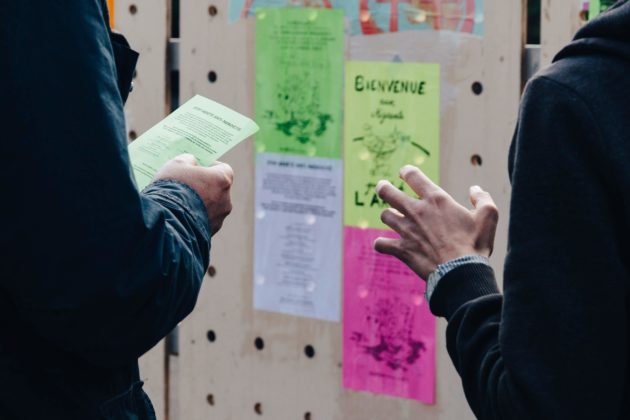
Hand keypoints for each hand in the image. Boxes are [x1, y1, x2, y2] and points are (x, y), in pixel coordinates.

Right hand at [153, 154, 233, 235]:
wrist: (165, 222)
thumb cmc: (172, 188)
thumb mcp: (176, 165)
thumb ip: (188, 160)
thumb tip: (192, 163)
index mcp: (222, 180)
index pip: (224, 169)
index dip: (211, 166)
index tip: (199, 167)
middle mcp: (226, 200)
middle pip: (218, 189)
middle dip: (204, 186)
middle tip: (187, 184)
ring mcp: (219, 219)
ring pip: (211, 207)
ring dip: (200, 203)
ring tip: (180, 202)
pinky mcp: (210, 233)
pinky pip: (203, 221)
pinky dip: (195, 217)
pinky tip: (179, 215)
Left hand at [373, 165, 498, 278]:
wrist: (461, 272)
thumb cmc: (475, 244)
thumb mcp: (488, 216)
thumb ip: (482, 198)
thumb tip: (475, 189)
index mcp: (436, 199)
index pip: (412, 176)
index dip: (406, 171)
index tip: (404, 173)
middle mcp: (417, 211)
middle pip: (388, 192)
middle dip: (383, 188)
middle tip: (382, 187)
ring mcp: (407, 230)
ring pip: (385, 216)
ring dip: (388, 215)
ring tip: (391, 217)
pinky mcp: (402, 249)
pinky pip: (381, 244)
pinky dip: (381, 244)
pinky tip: (384, 244)